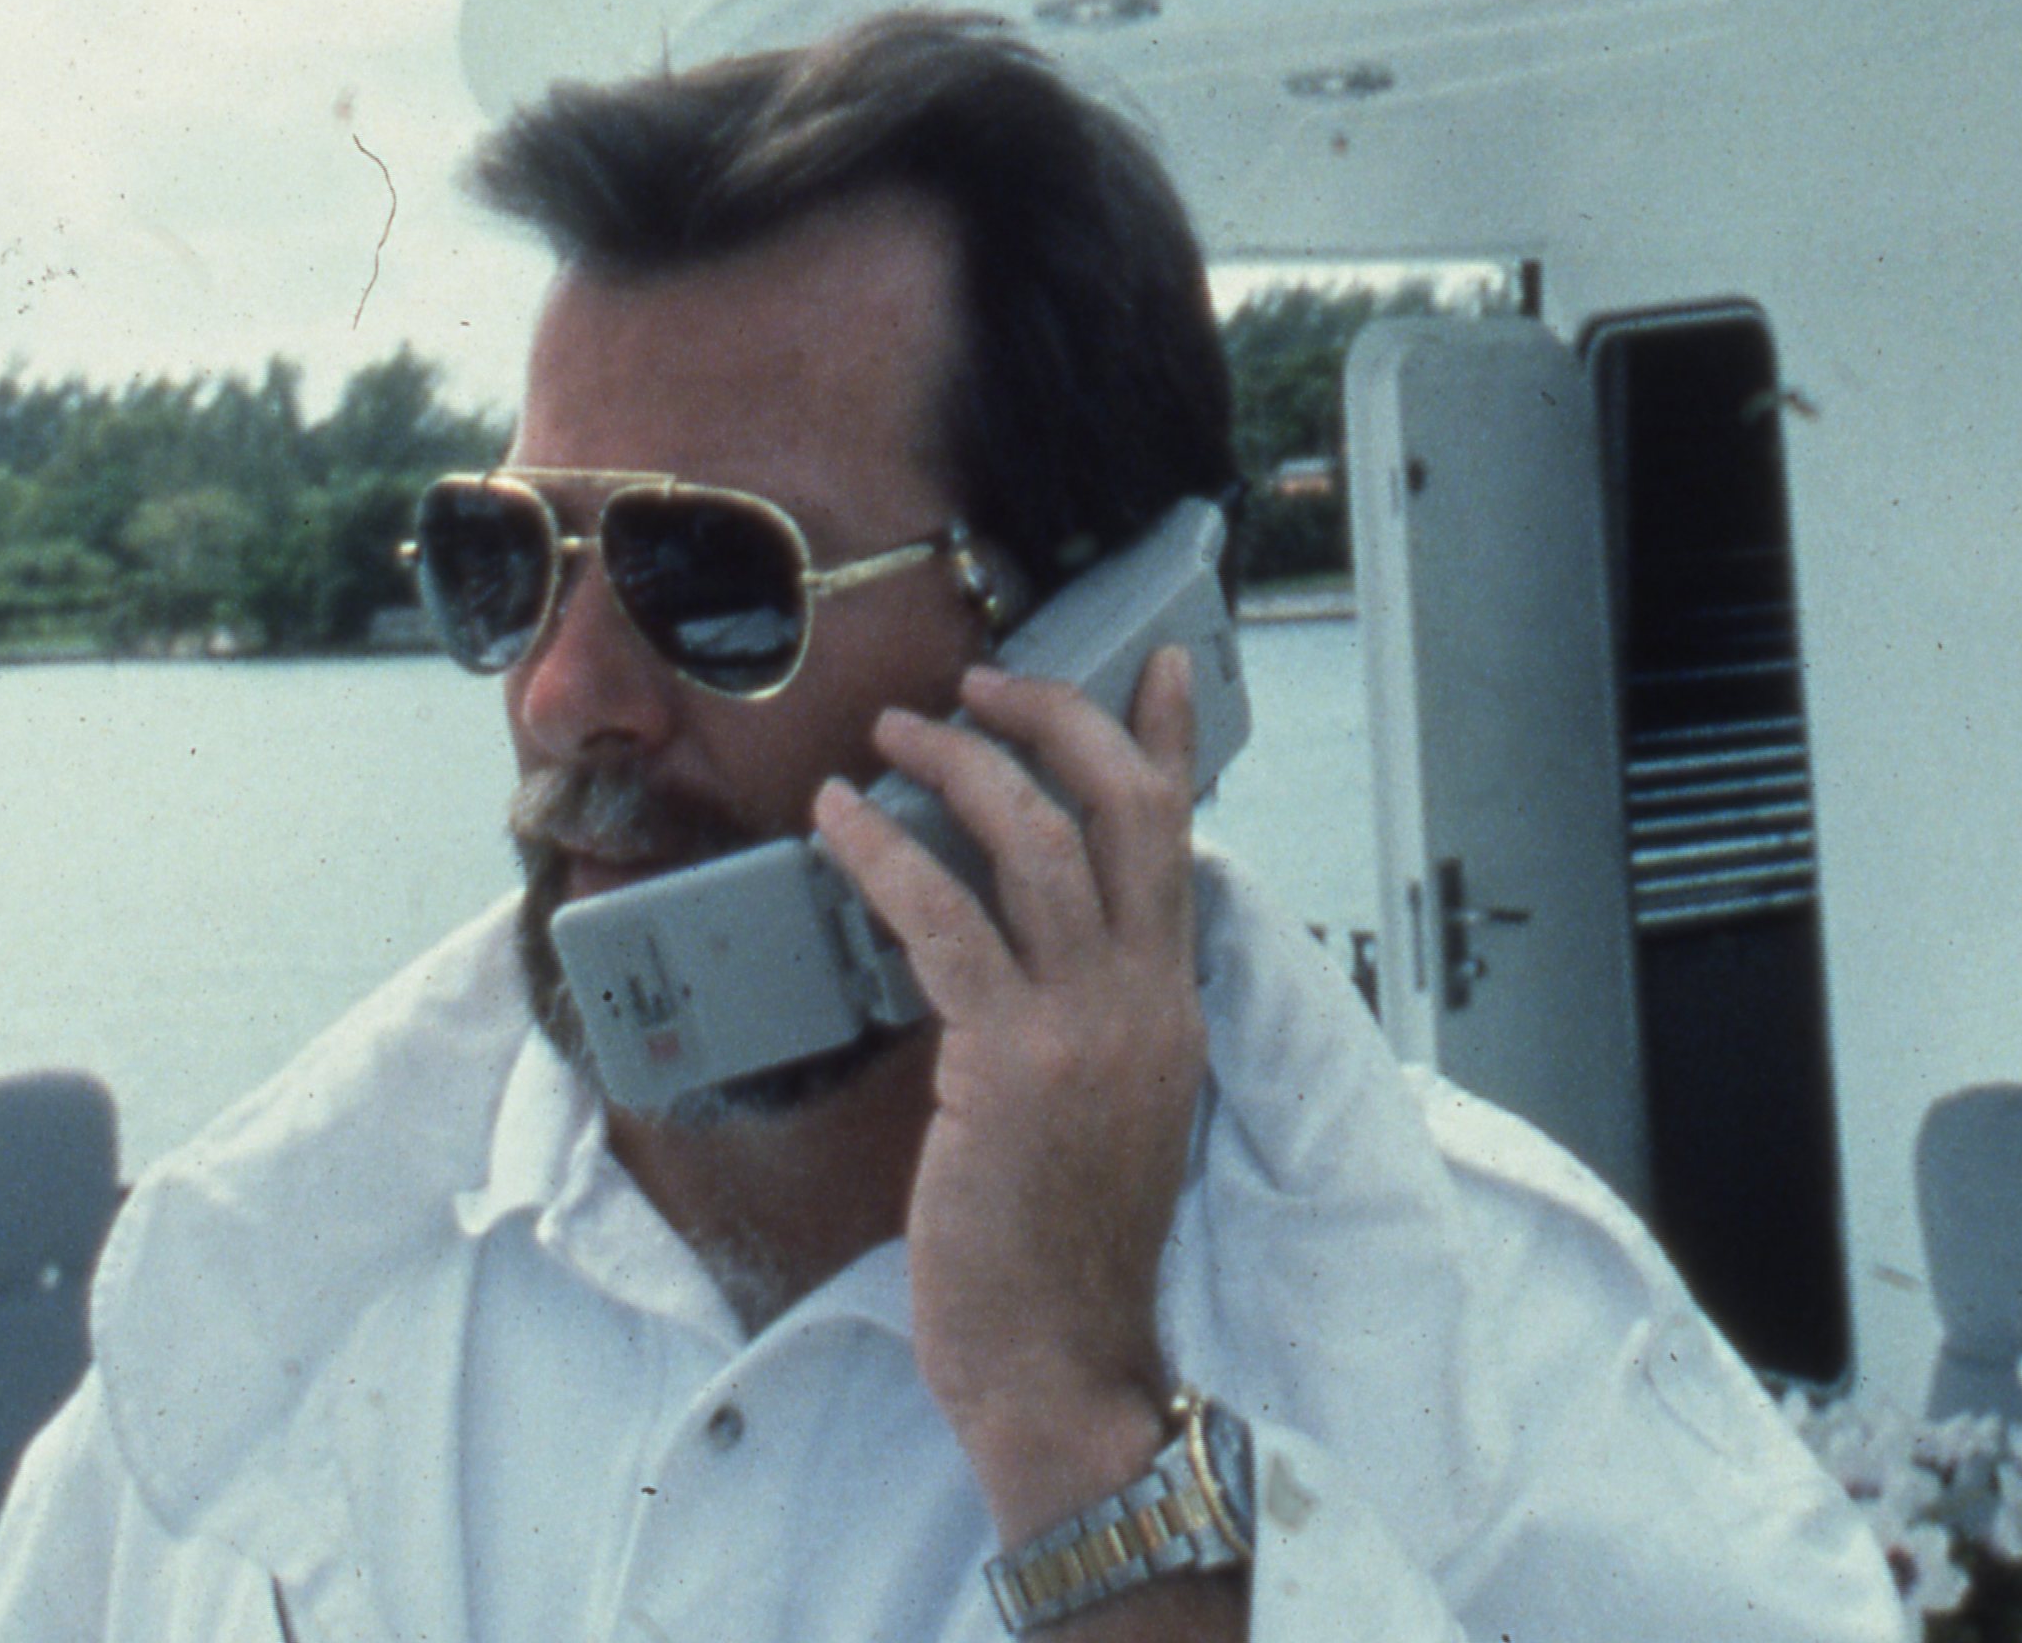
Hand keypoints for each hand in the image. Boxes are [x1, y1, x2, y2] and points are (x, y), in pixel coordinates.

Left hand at [817, 642, 1211, 1540]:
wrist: (1059, 1362)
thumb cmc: (1059, 1255)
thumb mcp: (1101, 1113)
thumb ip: (1085, 1022)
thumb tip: (1017, 950)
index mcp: (1171, 1010)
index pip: (1181, 841)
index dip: (1166, 739)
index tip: (1156, 659)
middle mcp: (1145, 1002)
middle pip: (1123, 810)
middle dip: (1055, 722)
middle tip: (986, 685)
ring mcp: (1086, 1029)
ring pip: (1038, 844)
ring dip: (962, 770)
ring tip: (896, 735)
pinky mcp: (1010, 1064)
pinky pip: (948, 921)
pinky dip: (888, 855)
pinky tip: (840, 825)